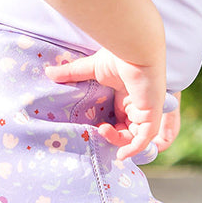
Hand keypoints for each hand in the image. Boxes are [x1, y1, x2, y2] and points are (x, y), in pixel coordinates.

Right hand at [44, 49, 166, 160]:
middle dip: (114, 137)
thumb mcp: (92, 68)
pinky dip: (135, 149)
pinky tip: (121, 154)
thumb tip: (49, 72)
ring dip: (119, 141)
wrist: (135, 48)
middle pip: (128, 131)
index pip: (122, 120)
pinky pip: (146, 139)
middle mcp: (138, 105)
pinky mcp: (152, 114)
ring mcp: (147, 110)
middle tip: (98, 129)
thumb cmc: (119, 54)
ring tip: (103, 130)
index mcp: (128, 96)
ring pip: (136, 137)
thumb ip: (72, 73)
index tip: (95, 127)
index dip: (110, 129)